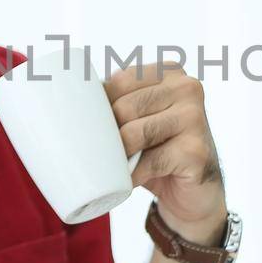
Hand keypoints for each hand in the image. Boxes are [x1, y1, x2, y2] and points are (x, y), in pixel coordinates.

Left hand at [104, 62, 227, 243]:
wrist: (195, 191)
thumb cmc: (158, 149)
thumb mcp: (138, 118)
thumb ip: (116, 101)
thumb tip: (66, 95)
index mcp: (170, 71)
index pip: (119, 81)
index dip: (100, 107)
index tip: (96, 127)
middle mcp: (187, 87)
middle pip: (124, 107)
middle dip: (109, 135)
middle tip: (107, 152)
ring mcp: (195, 117)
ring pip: (133, 134)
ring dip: (118, 156)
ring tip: (117, 165)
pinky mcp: (195, 151)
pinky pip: (148, 163)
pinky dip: (132, 177)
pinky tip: (130, 182)